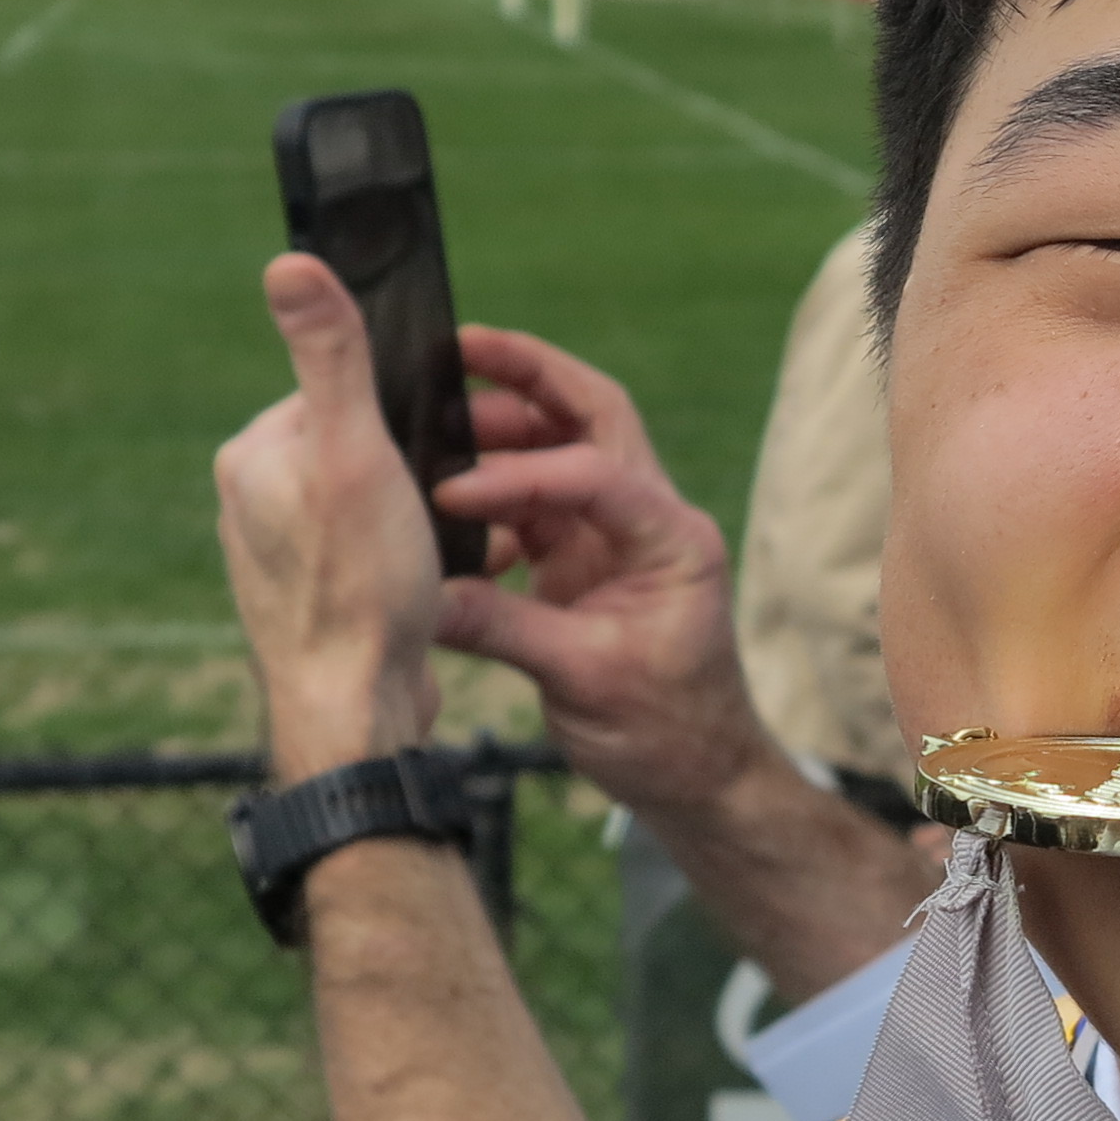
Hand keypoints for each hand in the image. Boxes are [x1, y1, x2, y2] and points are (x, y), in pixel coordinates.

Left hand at [216, 259, 453, 779]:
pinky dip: (406, 565)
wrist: (355, 712)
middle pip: (361, 449)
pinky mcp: (309, 604)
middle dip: (416, 469)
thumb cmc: (359, 584)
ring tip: (444, 550)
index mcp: (253, 457)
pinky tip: (429, 591)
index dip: (406, 414)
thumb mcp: (357, 452)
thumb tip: (290, 262)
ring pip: (370, 507)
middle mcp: (251, 505)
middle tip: (456, 505)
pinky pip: (369, 559)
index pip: (342, 394)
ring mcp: (278, 559)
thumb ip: (330, 356)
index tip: (448, 447)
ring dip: (418, 520)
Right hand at [426, 326, 791, 828]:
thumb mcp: (582, 682)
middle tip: (458, 345)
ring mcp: (619, 535)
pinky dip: (493, 489)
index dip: (518, 474)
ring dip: (505, 425)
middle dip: (529, 374)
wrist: (698, 775)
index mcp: (674, 538)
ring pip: (564, 448)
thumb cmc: (665, 732)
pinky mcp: (585, 559)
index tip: (450, 491)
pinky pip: (537, 502)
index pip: (594, 473)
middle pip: (594, 415)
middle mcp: (653, 520)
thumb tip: (421, 596)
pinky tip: (444, 494)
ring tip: (437, 410)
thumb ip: (502, 629)